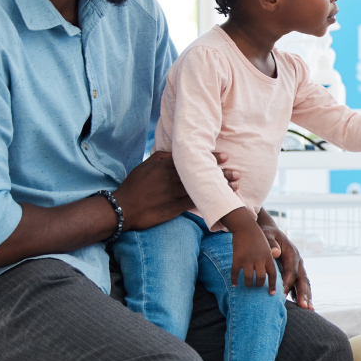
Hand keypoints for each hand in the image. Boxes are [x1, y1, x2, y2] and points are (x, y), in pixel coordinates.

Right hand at [113, 152, 238, 234]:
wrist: (123, 208)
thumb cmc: (133, 186)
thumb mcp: (146, 166)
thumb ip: (161, 157)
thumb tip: (174, 151)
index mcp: (166, 166)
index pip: (192, 160)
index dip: (210, 158)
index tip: (226, 156)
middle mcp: (172, 179)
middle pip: (200, 174)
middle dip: (220, 173)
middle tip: (238, 173)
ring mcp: (173, 194)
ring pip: (200, 189)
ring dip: (218, 188)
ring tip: (235, 186)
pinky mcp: (174, 208)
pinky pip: (194, 204)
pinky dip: (208, 203)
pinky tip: (219, 203)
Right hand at [231, 226, 279, 294]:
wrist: (245, 226)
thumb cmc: (257, 236)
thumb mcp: (268, 245)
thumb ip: (271, 256)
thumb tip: (274, 265)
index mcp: (268, 256)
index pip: (272, 274)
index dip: (272, 285)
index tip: (272, 294)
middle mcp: (259, 259)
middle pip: (261, 278)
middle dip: (259, 285)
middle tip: (257, 286)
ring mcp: (247, 260)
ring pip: (249, 278)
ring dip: (249, 284)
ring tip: (248, 285)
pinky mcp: (237, 259)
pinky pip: (235, 273)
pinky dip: (234, 280)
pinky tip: (234, 284)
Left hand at [261, 221, 311, 308]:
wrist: (271, 233)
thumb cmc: (267, 234)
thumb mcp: (267, 235)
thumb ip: (270, 242)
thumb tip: (275, 253)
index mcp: (292, 254)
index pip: (292, 271)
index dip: (288, 283)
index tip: (282, 295)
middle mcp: (298, 262)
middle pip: (302, 279)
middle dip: (303, 293)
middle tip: (304, 307)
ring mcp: (298, 268)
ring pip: (304, 284)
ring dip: (306, 297)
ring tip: (308, 310)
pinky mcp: (295, 272)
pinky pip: (299, 285)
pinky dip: (301, 295)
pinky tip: (302, 306)